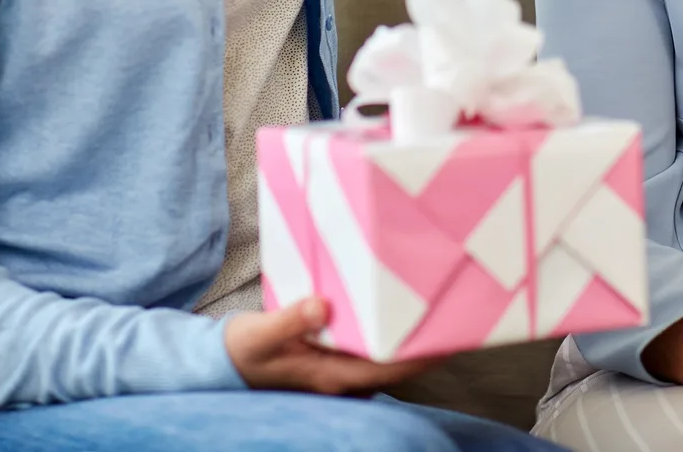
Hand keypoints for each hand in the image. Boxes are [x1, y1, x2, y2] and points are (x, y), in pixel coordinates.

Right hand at [223, 296, 434, 394]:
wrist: (227, 361)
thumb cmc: (244, 350)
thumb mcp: (261, 333)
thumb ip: (291, 320)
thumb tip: (322, 306)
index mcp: (331, 377)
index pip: (387, 369)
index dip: (420, 357)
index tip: (448, 338)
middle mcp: (343, 377)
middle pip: (395, 364)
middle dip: (424, 343)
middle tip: (455, 313)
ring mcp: (341, 369)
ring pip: (386, 356)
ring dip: (408, 336)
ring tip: (437, 306)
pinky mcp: (336, 357)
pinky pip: (371, 346)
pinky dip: (388, 330)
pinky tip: (399, 308)